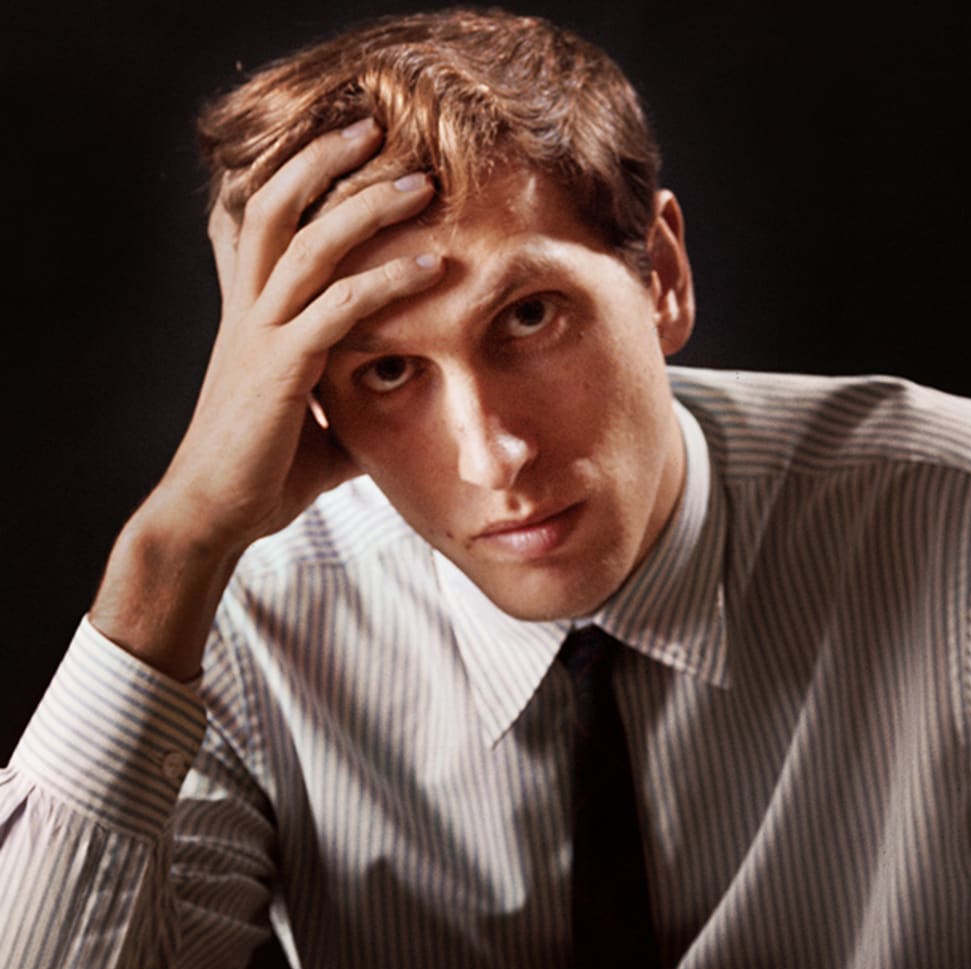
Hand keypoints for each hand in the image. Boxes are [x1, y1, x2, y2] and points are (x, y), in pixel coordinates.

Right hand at [165, 117, 441, 552]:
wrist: (213, 514)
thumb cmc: (265, 470)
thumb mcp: (322, 421)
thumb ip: (355, 393)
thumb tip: (407, 397)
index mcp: (253, 313)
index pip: (262, 219)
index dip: (296, 173)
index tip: (348, 144)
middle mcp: (249, 311)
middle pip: (273, 206)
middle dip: (322, 158)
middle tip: (376, 127)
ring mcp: (260, 336)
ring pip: (304, 245)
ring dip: (364, 206)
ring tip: (418, 181)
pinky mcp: (279, 370)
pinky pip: (336, 310)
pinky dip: (386, 283)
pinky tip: (432, 269)